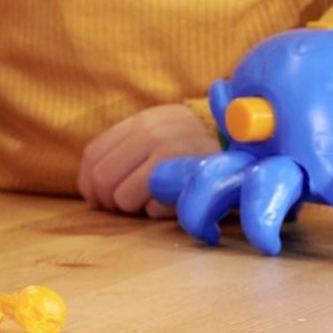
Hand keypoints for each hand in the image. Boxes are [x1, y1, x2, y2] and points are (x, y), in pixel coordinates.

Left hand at [76, 104, 218, 216]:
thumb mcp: (156, 136)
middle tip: (124, 204)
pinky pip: (153, 210)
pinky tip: (172, 201)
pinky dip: (158, 212)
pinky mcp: (191, 182)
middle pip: (103, 179)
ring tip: (150, 200)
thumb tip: (88, 191)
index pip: (93, 154)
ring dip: (133, 207)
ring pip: (124, 198)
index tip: (95, 196)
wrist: (244, 150)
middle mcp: (155, 133)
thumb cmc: (190, 148)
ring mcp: (173, 156)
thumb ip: (120, 152)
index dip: (87, 181)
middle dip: (108, 199)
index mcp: (142, 120)